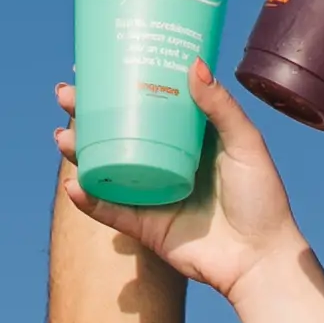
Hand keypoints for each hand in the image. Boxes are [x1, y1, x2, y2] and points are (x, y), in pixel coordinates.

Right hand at [59, 65, 297, 296]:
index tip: (93, 64)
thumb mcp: (245, 144)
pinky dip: (88, 200)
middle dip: (85, 115)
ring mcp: (152, 194)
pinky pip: (109, 211)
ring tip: (62, 138)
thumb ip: (220, 107)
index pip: (146, 104)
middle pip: (116, 133)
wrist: (260, 258)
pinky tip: (72, 186)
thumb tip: (193, 64)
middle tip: (65, 95)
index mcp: (187, 139)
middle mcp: (164, 162)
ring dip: (78, 153)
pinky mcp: (145, 227)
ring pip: (105, 168)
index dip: (119, 86)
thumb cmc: (262, 198)